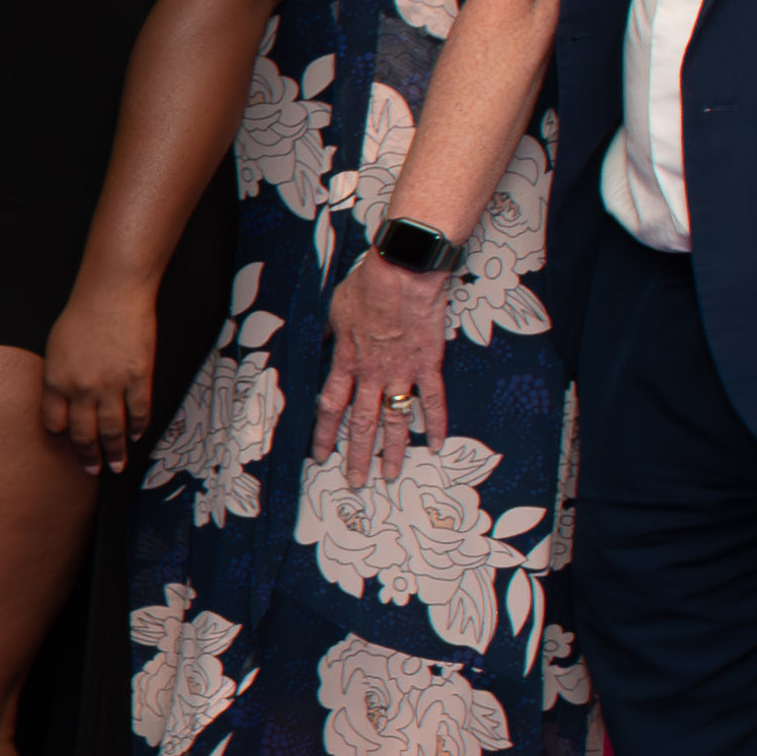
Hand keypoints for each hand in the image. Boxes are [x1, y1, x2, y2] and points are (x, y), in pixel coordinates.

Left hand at [37, 278, 163, 476]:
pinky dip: (138, 427)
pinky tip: (137, 436)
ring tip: (118, 467)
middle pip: (83, 433)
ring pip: (112, 429)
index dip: (62, 436)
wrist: (113, 294)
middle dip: (88, 456)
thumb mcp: (56, 348)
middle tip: (93, 471)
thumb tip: (65, 401)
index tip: (68, 444)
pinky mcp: (138, 377)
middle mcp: (81, 388)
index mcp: (56, 380)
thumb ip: (59, 377)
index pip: (54, 422)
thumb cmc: (81, 315)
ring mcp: (111, 385)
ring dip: (115, 451)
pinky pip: (138, 411)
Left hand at [316, 248, 450, 493]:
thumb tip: (327, 343)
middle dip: (357, 457)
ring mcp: (401, 372)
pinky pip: (433, 400)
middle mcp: (372, 374)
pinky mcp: (428, 364)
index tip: (321, 456)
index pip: (330, 408)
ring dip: (392, 451)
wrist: (401, 272)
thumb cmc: (367, 285)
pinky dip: (435, 424)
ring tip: (389, 476)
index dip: (325, 435)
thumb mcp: (335, 311)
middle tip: (356, 483)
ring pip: (394, 420)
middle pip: (361, 424)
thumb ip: (334, 335)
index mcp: (346, 361)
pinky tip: (434, 445)